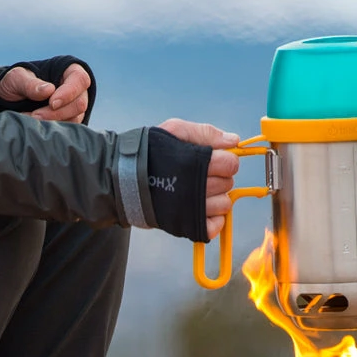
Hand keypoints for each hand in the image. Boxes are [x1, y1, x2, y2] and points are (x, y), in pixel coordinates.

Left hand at [0, 63, 92, 122]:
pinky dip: (51, 129)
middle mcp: (76, 89)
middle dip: (57, 113)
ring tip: (30, 119)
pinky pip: (67, 129)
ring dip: (53, 122)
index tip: (52, 103)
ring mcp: (73, 107)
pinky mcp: (67, 121)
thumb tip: (48, 90)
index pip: (79, 80)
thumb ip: (31, 84)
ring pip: (74, 119)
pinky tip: (36, 126)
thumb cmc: (16, 82)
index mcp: (68, 71)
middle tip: (35, 115)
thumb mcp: (17, 78)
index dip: (69, 93)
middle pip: (79, 103)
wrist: (10, 99)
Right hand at [158, 118, 240, 239]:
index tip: (213, 159)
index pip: (231, 164)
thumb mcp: (175, 130)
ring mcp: (193, 209)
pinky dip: (212, 220)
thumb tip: (233, 141)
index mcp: (198, 162)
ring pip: (224, 205)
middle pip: (229, 183)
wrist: (122, 179)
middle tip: (200, 174)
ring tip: (198, 191)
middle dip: (219, 177)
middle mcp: (198, 187)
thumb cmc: (150, 152)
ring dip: (216, 198)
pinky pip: (214, 226)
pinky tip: (201, 209)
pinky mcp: (188, 225)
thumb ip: (205, 132)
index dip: (225, 160)